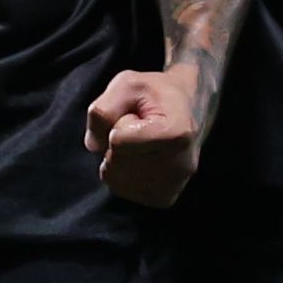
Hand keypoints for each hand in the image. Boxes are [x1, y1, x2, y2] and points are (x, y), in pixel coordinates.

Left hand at [83, 62, 206, 209]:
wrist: (189, 108)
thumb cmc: (156, 94)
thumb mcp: (127, 84)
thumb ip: (103, 110)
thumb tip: (94, 147)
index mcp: (176, 134)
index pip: (116, 140)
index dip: (119, 122)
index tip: (140, 115)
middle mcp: (179, 166)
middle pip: (115, 160)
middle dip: (116, 141)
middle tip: (139, 128)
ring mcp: (173, 186)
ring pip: (114, 178)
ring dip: (118, 157)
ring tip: (140, 142)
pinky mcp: (164, 198)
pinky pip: (121, 188)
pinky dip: (122, 172)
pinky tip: (141, 157)